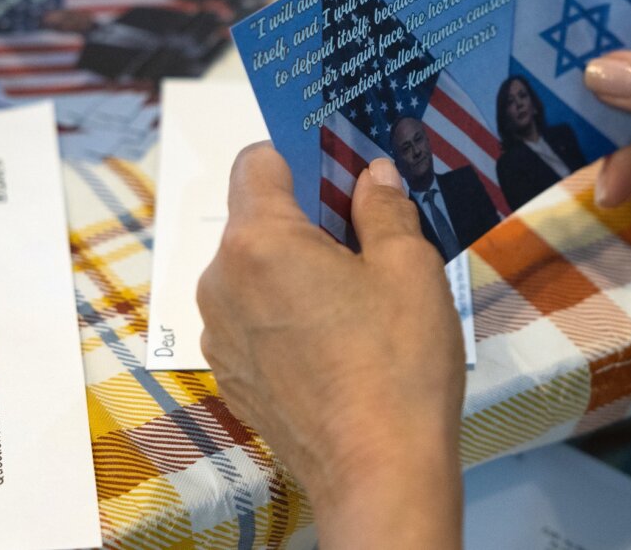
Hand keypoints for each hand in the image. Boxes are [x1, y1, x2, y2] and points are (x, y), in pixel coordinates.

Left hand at [197, 144, 464, 548]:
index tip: (342, 169)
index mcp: (259, 242)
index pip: (258, 162)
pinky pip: (253, 320)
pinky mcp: (232, 376)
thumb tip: (373, 178)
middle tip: (367, 239)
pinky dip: (286, 314)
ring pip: (254, 272)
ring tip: (357, 299)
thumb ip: (385, 209)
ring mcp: (220, 335)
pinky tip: (336, 342)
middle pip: (256, 220)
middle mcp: (222, 283)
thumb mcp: (410, 269)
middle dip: (306, 218)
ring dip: (295, 269)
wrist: (379, 474)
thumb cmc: (397, 365)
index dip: (301, 155)